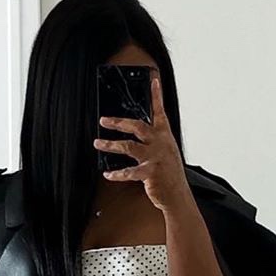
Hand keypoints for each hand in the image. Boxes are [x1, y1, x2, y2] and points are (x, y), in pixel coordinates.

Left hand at [94, 70, 188, 212]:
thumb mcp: (166, 153)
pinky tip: (108, 174)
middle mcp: (160, 144)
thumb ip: (154, 142)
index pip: (160, 112)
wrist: (178, 196)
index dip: (156, 95)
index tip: (153, 80)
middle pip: (137, 126)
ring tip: (98, 143)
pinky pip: (128, 172)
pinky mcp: (150, 173)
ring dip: (110, 145)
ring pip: (128, 147)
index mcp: (165, 137)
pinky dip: (116, 174)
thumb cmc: (170, 176)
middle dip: (119, 122)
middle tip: (104, 120)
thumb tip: (137, 135)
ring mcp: (155, 158)